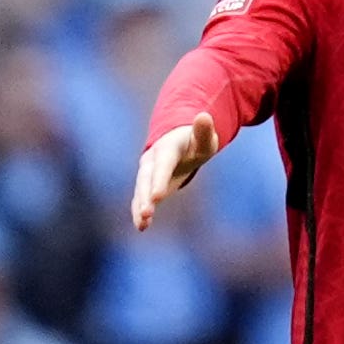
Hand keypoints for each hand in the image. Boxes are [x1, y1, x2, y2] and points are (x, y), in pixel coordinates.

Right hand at [129, 115, 214, 232]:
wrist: (178, 144)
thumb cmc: (195, 143)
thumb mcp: (204, 138)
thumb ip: (204, 131)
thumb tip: (204, 116)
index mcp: (167, 148)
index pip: (163, 164)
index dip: (160, 179)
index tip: (157, 197)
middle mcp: (152, 160)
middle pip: (147, 178)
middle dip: (146, 196)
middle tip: (147, 213)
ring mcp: (147, 173)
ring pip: (141, 190)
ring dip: (140, 206)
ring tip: (142, 223)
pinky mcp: (146, 186)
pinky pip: (140, 198)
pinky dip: (139, 211)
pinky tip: (142, 227)